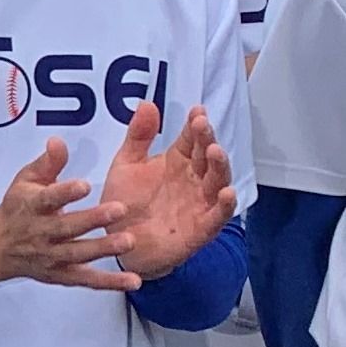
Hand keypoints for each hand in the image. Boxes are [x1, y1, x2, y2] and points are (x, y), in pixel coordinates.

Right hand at [0, 137, 138, 289]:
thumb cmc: (16, 208)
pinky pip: (86, 280)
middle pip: (67, 228)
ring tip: (128, 241)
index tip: (84, 185)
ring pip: (78, 254)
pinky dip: (108, 283)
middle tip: (118, 210)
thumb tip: (58, 141)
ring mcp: (51, 257)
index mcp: (32, 206)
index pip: (48, 199)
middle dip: (92, 220)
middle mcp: (40, 233)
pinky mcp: (60, 275)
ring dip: (103, 249)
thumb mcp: (25, 181)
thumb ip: (47, 163)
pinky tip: (133, 281)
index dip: (65, 193)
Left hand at [100, 102, 237, 281]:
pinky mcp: (202, 228)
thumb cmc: (126, 203)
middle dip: (207, 140)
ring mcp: (200, 202)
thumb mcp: (126, 166)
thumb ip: (138, 137)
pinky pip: (218, 215)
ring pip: (217, 181)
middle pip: (206, 156)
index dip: (195, 125)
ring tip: (215, 151)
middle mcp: (193, 179)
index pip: (191, 139)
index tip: (196, 111)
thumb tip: (147, 103)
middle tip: (202, 125)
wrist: (119, 243)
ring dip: (219, 166)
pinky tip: (226, 192)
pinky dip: (225, 204)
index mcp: (177, 162)